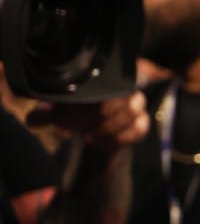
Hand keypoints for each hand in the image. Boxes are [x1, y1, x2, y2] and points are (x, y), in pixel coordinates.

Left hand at [29, 91, 149, 153]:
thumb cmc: (74, 114)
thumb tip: (34, 120)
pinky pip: (139, 129)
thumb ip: (47, 113)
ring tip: (87, 138)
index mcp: (106, 79)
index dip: (102, 96)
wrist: (90, 131)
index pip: (113, 81)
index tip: (81, 111)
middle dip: (101, 117)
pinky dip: (120, 138)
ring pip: (134, 114)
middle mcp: (126, 89)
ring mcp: (136, 106)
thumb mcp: (58, 111)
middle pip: (124, 98)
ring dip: (109, 129)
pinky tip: (101, 144)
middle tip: (81, 130)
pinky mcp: (141, 124)